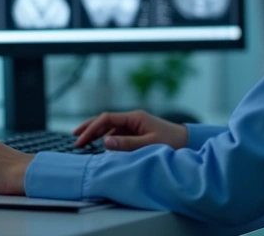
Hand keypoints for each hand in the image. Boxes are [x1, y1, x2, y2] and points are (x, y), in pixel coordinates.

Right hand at [73, 109, 188, 150]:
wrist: (188, 142)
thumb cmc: (172, 142)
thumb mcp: (149, 144)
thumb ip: (127, 144)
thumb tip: (105, 142)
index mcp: (134, 117)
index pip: (106, 119)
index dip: (91, 129)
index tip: (80, 140)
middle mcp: (133, 119)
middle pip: (105, 120)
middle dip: (89, 128)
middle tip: (75, 138)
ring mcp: (135, 125)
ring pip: (110, 128)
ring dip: (97, 134)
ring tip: (83, 143)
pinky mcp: (137, 133)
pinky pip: (118, 134)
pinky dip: (107, 139)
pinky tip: (100, 146)